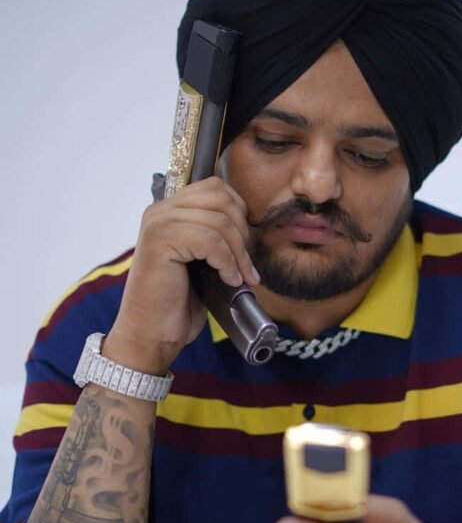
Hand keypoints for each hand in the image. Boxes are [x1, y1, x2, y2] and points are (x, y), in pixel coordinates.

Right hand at [104, 177, 259, 373]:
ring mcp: (158, 224)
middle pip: (221, 200)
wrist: (152, 334)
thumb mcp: (202, 261)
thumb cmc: (177, 302)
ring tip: (241, 278)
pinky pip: (210, 241)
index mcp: (170, 210)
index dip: (240, 214)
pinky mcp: (159, 243)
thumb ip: (216, 235)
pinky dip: (227, 263)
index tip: (246, 247)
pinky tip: (228, 280)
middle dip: (243, 233)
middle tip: (246, 265)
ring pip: (220, 222)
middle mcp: (160, 211)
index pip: (216, 188)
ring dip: (239, 253)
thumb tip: (250, 225)